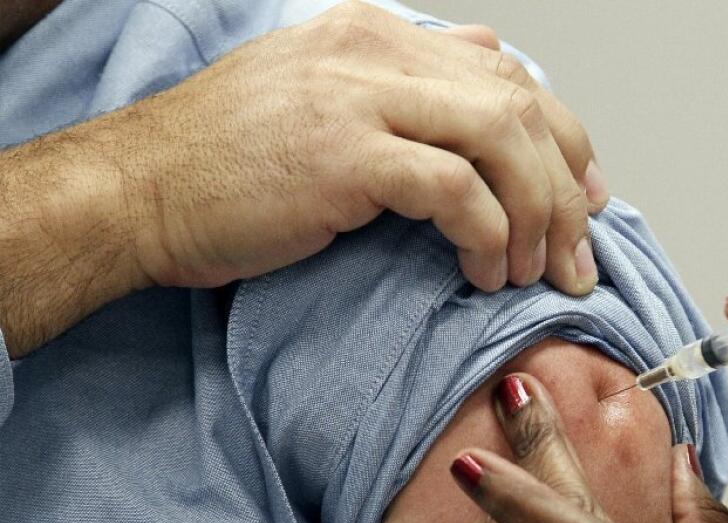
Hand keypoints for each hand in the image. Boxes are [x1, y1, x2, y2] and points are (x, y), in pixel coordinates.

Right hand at [117, 1, 605, 293]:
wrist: (135, 191)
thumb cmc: (224, 164)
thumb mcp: (320, 101)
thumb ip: (401, 89)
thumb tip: (482, 78)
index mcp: (376, 37)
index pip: (508, 75)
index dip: (564, 140)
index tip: (585, 198)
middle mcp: (375, 53)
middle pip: (520, 106)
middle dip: (566, 188)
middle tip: (577, 253)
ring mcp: (360, 98)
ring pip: (503, 141)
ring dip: (537, 216)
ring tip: (535, 272)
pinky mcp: (345, 155)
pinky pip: (456, 190)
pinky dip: (489, 236)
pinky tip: (484, 273)